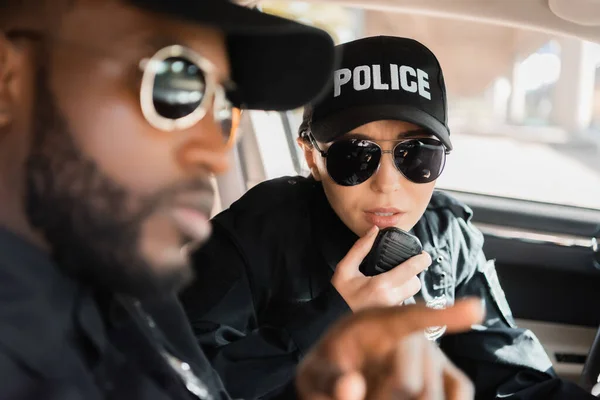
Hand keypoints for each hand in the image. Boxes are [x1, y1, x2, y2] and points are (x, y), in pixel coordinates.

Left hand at [296, 299, 483, 399]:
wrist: (338, 374)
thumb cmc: (328, 369)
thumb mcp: (314, 374)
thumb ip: (327, 380)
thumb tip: (352, 388)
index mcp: (376, 322)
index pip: (410, 317)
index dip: (442, 315)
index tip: (474, 309)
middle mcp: (411, 335)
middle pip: (408, 383)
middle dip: (381, 399)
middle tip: (360, 392)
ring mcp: (432, 355)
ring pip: (430, 396)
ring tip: (376, 394)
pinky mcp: (445, 375)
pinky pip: (460, 390)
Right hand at [331, 226, 430, 310]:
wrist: (332, 317)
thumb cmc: (339, 293)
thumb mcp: (345, 268)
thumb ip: (360, 248)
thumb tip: (374, 230)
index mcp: (380, 285)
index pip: (411, 270)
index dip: (422, 260)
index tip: (424, 255)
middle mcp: (390, 299)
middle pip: (416, 283)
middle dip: (412, 274)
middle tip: (402, 267)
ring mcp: (392, 310)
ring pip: (411, 294)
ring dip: (406, 285)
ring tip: (391, 280)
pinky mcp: (391, 316)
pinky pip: (403, 302)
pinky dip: (399, 295)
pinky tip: (386, 292)